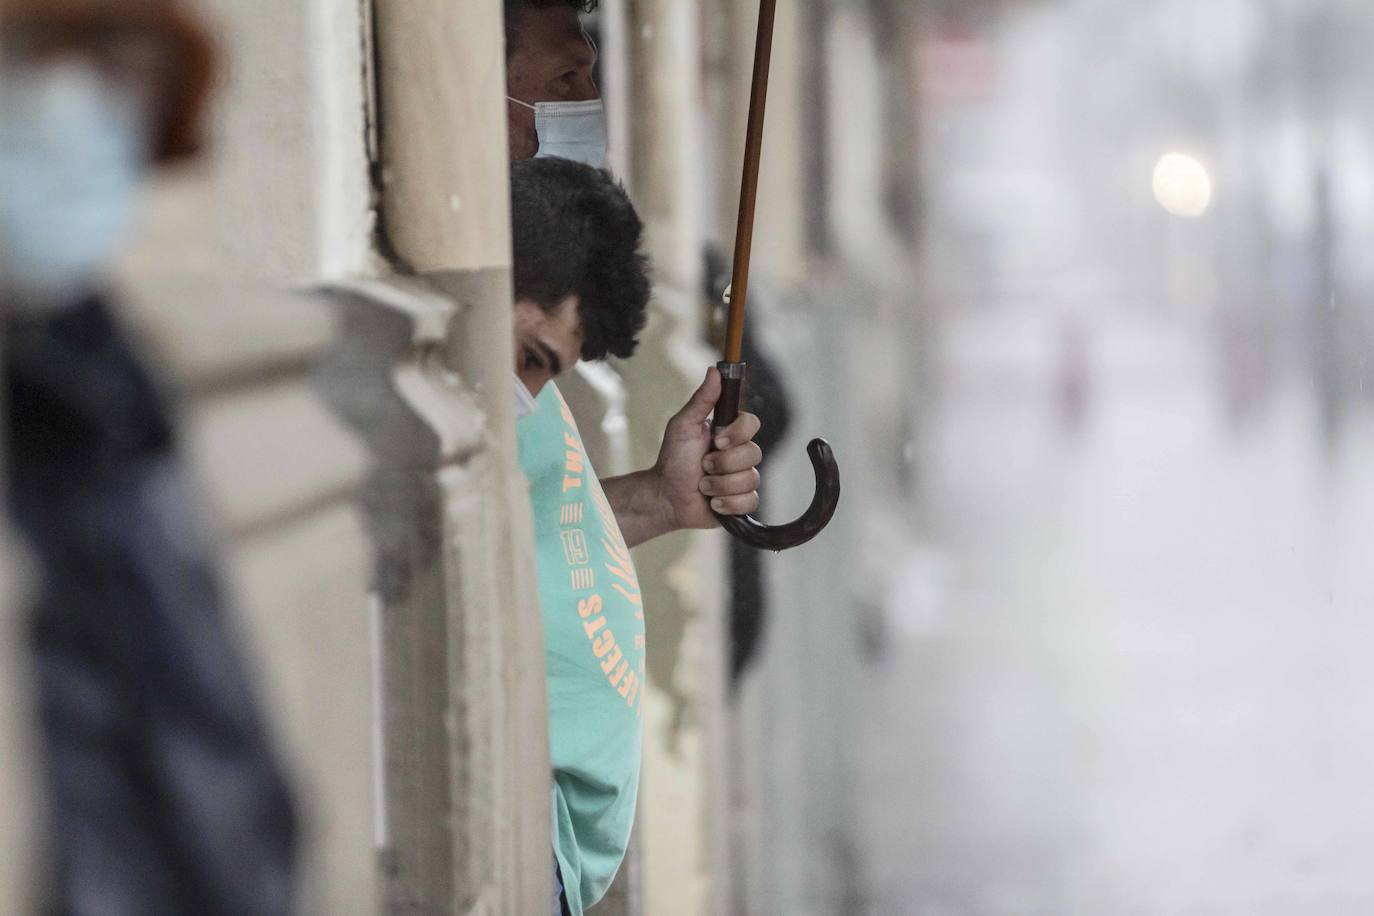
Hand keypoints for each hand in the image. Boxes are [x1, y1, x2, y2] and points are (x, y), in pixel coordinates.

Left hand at [655, 368, 762, 529]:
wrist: (667, 497)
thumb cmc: (673, 461)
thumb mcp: (683, 426)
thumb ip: (702, 400)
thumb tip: (714, 370)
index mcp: (730, 433)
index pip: (752, 423)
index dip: (738, 433)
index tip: (717, 440)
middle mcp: (741, 454)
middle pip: (754, 453)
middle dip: (722, 464)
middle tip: (702, 467)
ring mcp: (744, 478)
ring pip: (749, 479)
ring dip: (719, 485)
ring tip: (703, 486)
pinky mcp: (744, 502)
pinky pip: (749, 501)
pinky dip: (726, 503)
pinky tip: (712, 503)